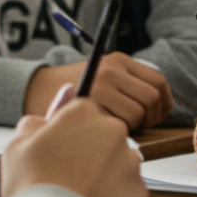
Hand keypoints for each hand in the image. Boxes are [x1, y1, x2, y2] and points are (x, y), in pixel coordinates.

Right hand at [2, 99, 147, 196]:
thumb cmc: (31, 186)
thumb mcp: (18, 144)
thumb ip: (41, 117)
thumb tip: (64, 94)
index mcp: (83, 113)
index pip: (82, 111)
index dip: (69, 132)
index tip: (62, 147)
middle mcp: (113, 131)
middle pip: (104, 135)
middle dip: (90, 151)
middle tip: (67, 173)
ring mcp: (130, 161)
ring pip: (119, 162)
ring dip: (104, 173)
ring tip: (79, 192)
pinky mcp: (140, 190)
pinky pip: (128, 189)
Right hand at [24, 53, 172, 129]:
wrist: (33, 90)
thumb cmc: (71, 91)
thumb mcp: (100, 74)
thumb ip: (126, 84)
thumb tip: (161, 103)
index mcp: (118, 61)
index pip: (158, 82)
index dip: (163, 103)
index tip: (156, 115)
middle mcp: (112, 71)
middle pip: (152, 99)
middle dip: (151, 117)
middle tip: (137, 126)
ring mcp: (102, 88)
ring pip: (138, 114)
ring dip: (133, 128)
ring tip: (115, 130)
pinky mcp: (91, 107)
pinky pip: (120, 128)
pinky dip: (117, 136)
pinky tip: (105, 134)